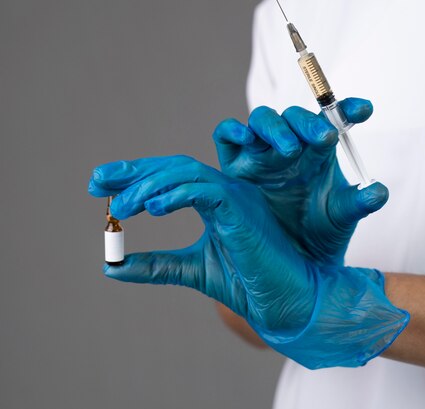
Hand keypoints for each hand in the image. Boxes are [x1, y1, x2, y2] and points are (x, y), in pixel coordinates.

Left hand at [89, 156, 314, 331]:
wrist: (284, 301)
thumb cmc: (247, 284)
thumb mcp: (189, 270)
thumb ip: (155, 265)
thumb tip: (111, 266)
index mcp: (216, 201)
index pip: (170, 177)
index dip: (134, 176)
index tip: (98, 185)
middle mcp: (226, 191)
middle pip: (173, 166)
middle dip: (133, 171)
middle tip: (97, 181)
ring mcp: (235, 196)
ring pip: (186, 172)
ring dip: (149, 186)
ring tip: (121, 206)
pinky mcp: (241, 208)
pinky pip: (205, 190)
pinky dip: (176, 195)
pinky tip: (153, 209)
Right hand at [213, 98, 387, 265]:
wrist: (292, 260)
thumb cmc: (320, 231)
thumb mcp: (340, 217)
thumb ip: (358, 202)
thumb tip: (378, 191)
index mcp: (319, 150)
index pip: (333, 119)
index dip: (347, 109)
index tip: (364, 111)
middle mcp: (291, 144)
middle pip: (296, 118)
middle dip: (310, 123)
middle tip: (325, 136)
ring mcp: (261, 151)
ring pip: (263, 121)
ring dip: (276, 129)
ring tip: (289, 149)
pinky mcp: (234, 163)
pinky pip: (226, 137)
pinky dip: (233, 131)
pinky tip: (245, 137)